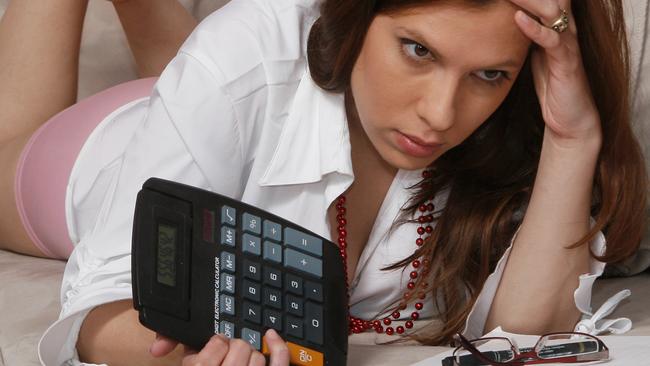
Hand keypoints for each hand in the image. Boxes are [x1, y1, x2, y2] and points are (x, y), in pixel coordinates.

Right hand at [150, 329, 289, 365]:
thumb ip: (185, 357)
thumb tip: (162, 344)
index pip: (217, 343)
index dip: (216, 343)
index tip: (215, 347)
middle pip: (240, 346)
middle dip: (234, 349)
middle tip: (226, 359)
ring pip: (258, 357)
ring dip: (250, 358)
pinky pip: (280, 362)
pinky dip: (277, 347)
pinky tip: (270, 337)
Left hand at [509, 0, 601, 144]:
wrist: (570, 118)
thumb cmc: (552, 86)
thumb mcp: (533, 56)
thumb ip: (524, 37)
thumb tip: (503, 24)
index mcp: (556, 27)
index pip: (542, 0)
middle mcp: (565, 30)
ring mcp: (567, 44)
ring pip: (552, 12)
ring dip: (529, 1)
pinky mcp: (567, 62)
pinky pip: (552, 40)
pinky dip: (534, 29)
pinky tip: (518, 19)